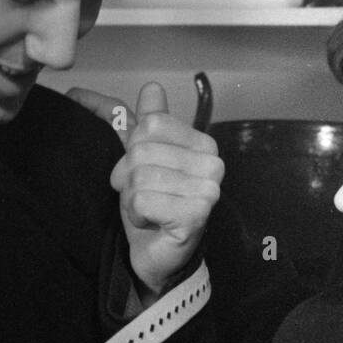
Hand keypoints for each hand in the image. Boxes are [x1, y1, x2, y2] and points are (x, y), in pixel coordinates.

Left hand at [67, 82, 223, 295]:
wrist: (157, 255)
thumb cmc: (152, 207)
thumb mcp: (142, 159)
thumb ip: (146, 123)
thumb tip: (151, 87)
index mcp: (203, 144)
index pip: (152, 123)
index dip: (132, 149)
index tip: (138, 174)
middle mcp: (213, 163)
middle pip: (142, 150)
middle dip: (128, 177)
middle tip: (141, 198)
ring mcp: (208, 189)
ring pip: (141, 176)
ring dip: (131, 198)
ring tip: (146, 211)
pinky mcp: (196, 214)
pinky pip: (143, 200)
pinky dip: (136, 214)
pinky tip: (151, 223)